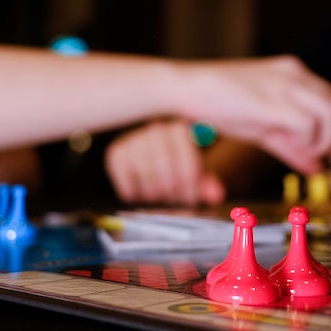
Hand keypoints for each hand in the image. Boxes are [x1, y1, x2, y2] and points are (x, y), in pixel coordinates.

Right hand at [104, 120, 224, 206]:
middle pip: (166, 174)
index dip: (189, 191)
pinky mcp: (115, 153)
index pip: (187, 169)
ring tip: (160, 198)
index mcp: (180, 130)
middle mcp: (155, 129)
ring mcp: (133, 139)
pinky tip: (140, 192)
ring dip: (154, 195)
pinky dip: (132, 192)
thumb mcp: (195, 171)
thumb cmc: (178, 163)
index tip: (189, 199)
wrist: (154, 152)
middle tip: (174, 202)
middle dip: (172, 195)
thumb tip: (215, 194)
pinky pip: (124, 180)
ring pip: (146, 177)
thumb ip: (206, 183)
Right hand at [180, 55, 330, 174]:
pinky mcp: (273, 100)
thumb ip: (291, 145)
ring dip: (326, 141)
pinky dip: (308, 143)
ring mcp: (285, 84)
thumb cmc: (218, 103)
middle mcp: (295, 74)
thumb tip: (316, 166)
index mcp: (293, 74)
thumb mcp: (262, 126)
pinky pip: (308, 124)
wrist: (185, 88)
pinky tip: (292, 150)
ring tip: (307, 155)